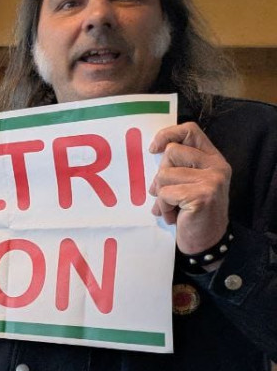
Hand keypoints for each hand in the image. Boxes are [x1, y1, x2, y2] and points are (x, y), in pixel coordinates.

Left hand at [148, 122, 230, 254]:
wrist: (206, 240)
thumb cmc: (191, 210)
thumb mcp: (187, 182)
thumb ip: (178, 165)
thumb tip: (154, 149)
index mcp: (212, 158)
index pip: (190, 130)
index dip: (167, 134)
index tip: (153, 149)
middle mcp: (216, 166)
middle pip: (171, 152)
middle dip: (161, 175)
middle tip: (167, 194)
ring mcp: (211, 180)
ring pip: (164, 175)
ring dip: (161, 195)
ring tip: (173, 207)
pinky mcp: (202, 195)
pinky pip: (165, 194)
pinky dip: (163, 206)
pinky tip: (174, 215)